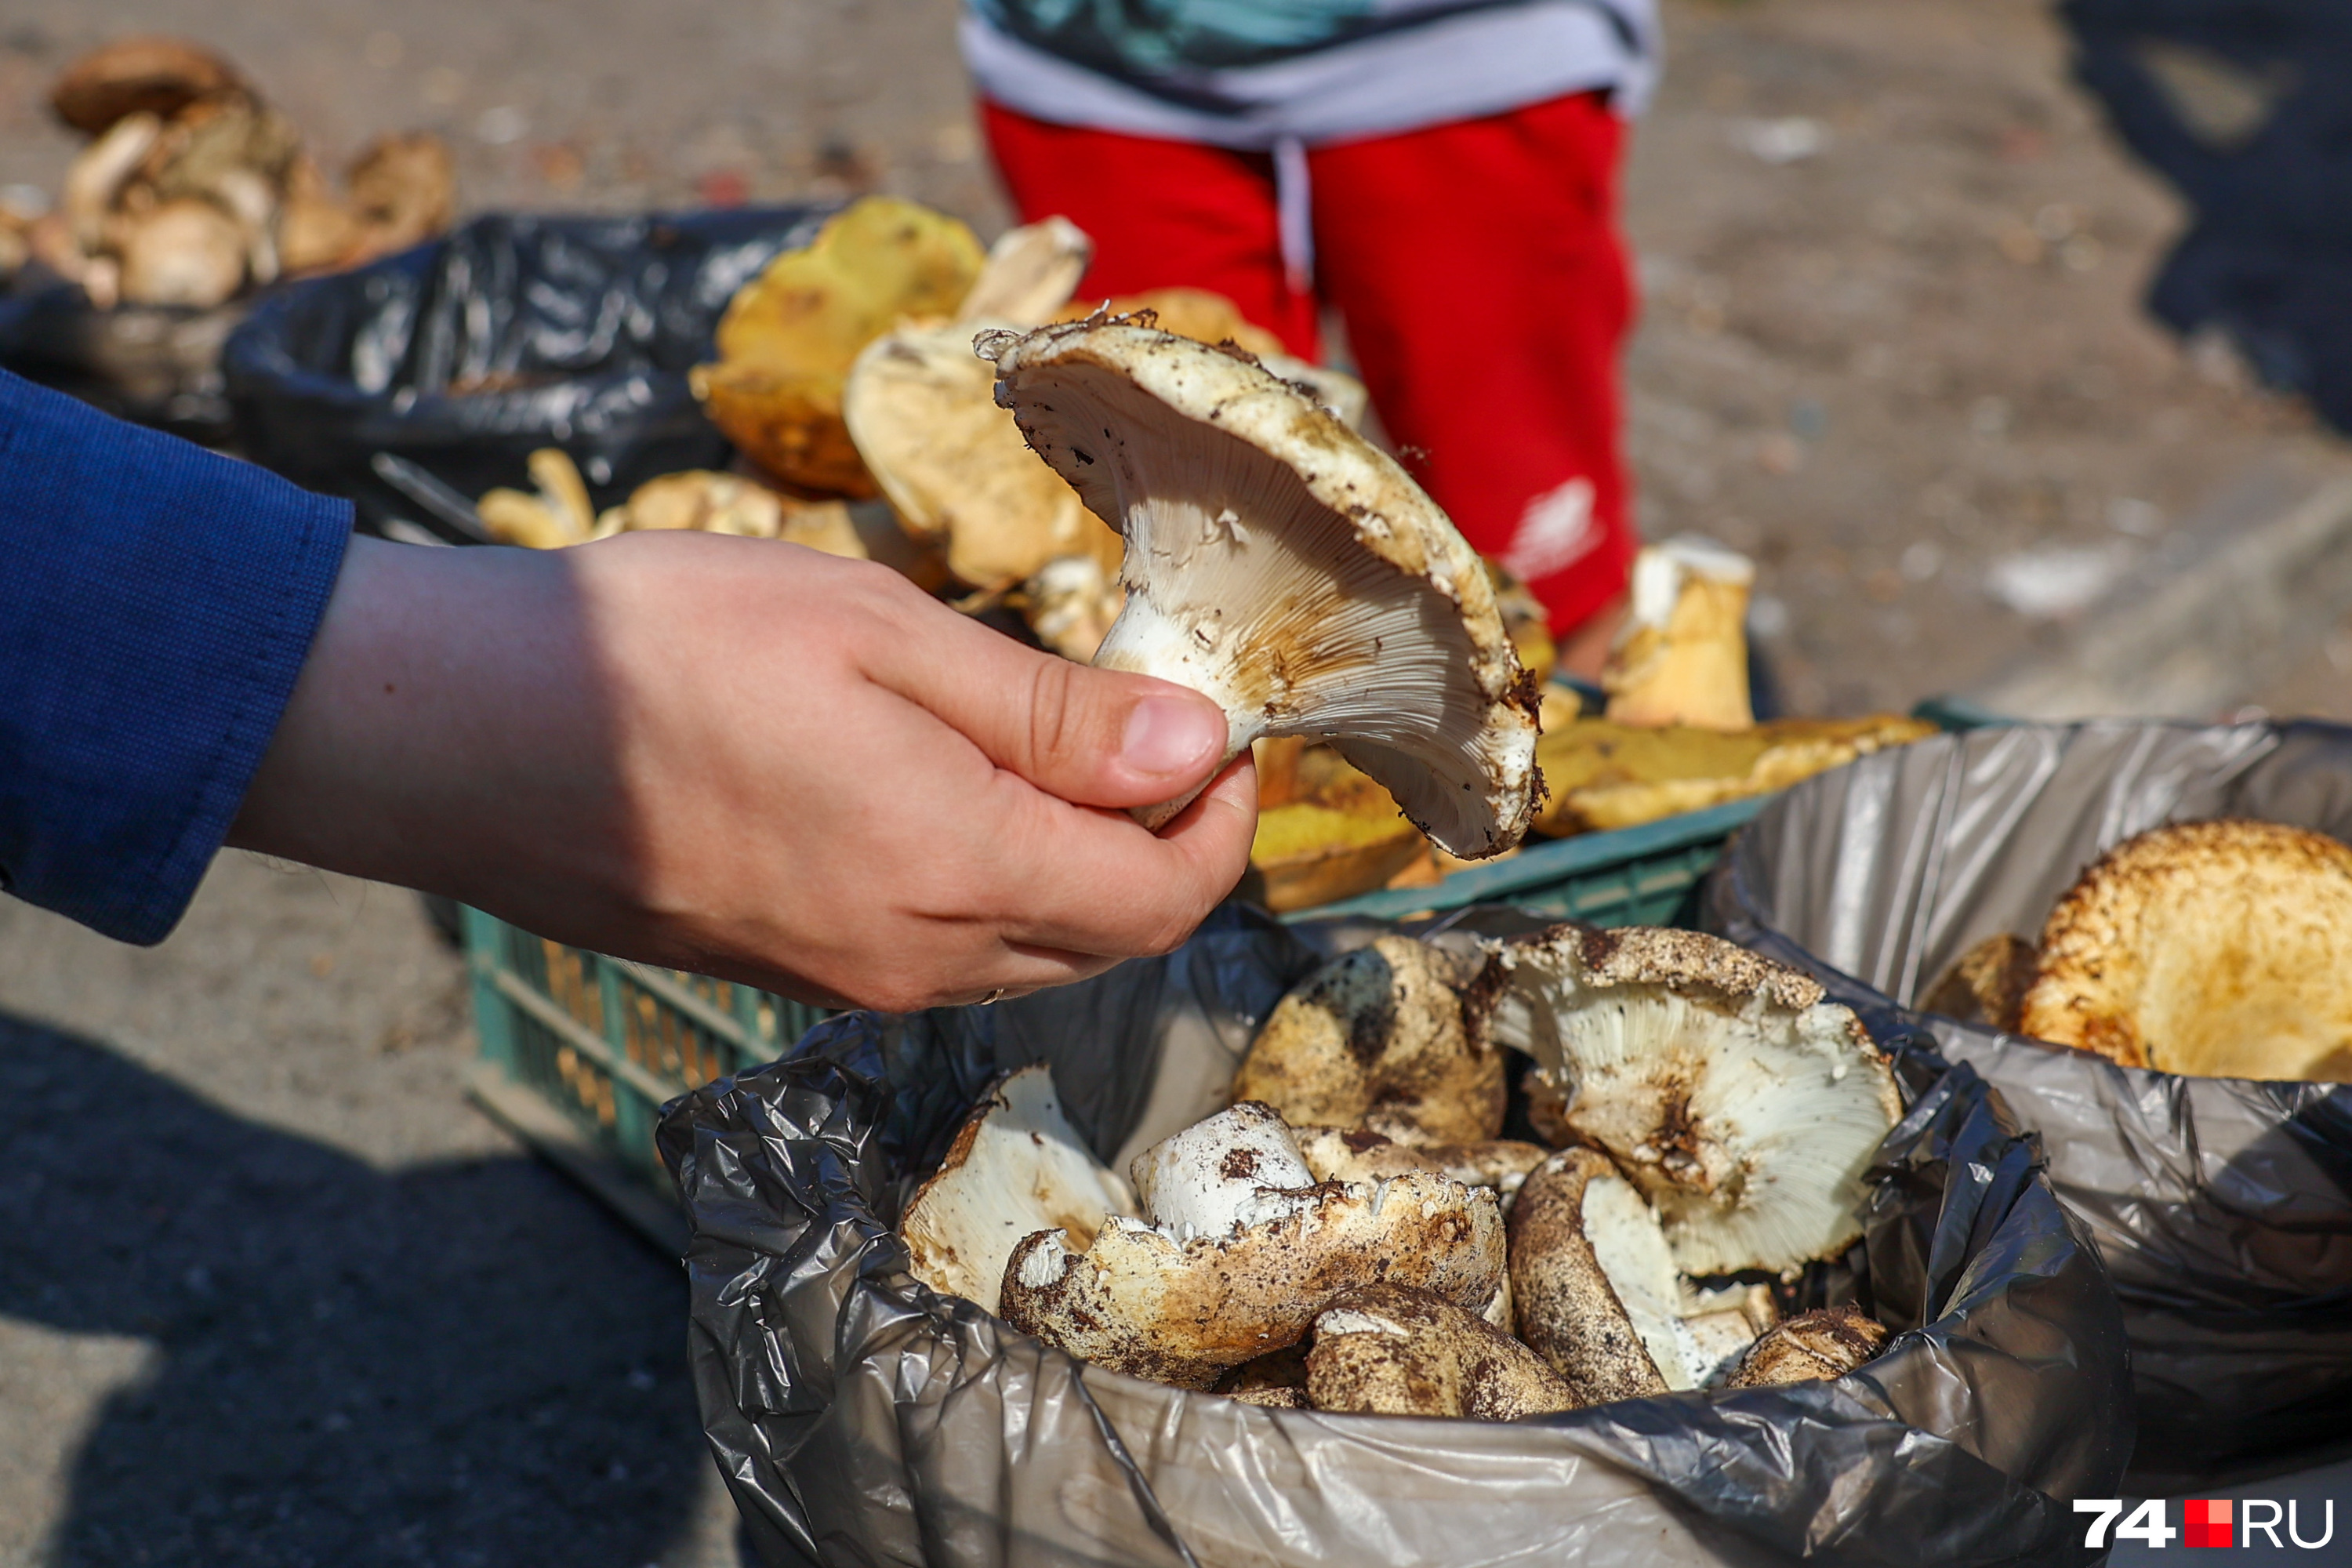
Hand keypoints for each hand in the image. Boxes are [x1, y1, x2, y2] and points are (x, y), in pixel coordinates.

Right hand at [230, 533, 1256, 1009]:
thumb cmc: (659, 650)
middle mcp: (916, 961)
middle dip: (1168, 847)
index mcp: (958, 872)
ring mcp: (846, 979)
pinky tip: (960, 792)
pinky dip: (998, 890)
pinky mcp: (787, 971)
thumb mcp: (878, 635)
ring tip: (1067, 748)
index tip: (1225, 729)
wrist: (453, 736)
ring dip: (1085, 870)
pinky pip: (944, 957)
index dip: (1224, 821)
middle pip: (1110, 939)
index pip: (1164, 895)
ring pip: (1031, 956)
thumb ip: (1049, 711)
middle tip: (1160, 728)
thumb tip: (1195, 750)